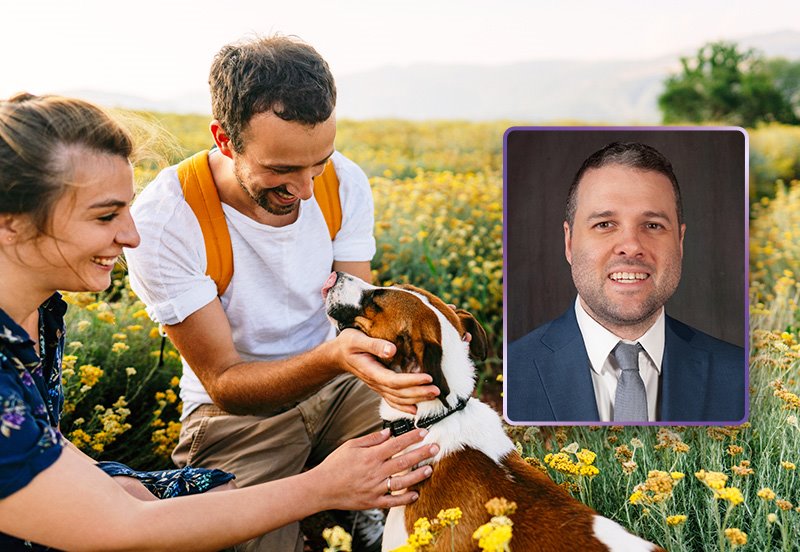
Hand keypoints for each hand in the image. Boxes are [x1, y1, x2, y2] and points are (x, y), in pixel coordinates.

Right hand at [311, 428, 437, 510]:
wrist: (322, 488)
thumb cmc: (335, 465)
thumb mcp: (351, 446)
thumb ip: (371, 440)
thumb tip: (388, 433)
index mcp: (371, 456)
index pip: (396, 444)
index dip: (411, 438)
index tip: (424, 432)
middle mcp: (376, 472)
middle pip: (404, 461)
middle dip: (422, 454)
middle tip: (436, 448)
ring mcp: (375, 488)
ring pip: (402, 482)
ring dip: (418, 475)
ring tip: (430, 469)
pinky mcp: (373, 502)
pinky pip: (392, 502)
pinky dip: (405, 499)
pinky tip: (416, 494)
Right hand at [335, 329, 438, 413]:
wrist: (338, 355)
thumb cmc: (348, 344)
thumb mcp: (357, 339)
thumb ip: (374, 345)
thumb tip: (391, 350)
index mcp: (370, 371)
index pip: (393, 380)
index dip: (411, 381)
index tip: (428, 377)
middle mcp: (374, 382)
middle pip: (399, 393)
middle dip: (419, 392)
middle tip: (436, 390)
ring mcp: (377, 387)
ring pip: (398, 399)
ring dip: (416, 399)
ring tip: (433, 395)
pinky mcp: (379, 387)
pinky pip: (392, 400)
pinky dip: (404, 407)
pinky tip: (416, 410)